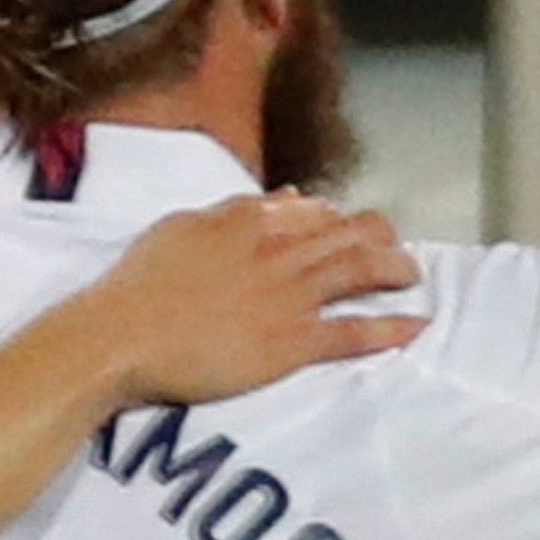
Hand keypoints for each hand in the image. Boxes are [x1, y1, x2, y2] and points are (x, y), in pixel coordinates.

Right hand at [66, 194, 424, 405]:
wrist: (122, 336)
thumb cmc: (139, 286)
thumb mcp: (181, 227)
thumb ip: (232, 210)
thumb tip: (281, 198)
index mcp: (248, 220)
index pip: (310, 209)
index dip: (335, 216)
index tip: (344, 225)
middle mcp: (278, 251)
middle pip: (347, 233)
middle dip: (379, 235)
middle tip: (394, 245)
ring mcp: (290, 295)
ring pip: (359, 270)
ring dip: (394, 269)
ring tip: (412, 274)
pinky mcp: (293, 341)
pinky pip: (352, 331)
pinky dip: (389, 328)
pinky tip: (416, 325)